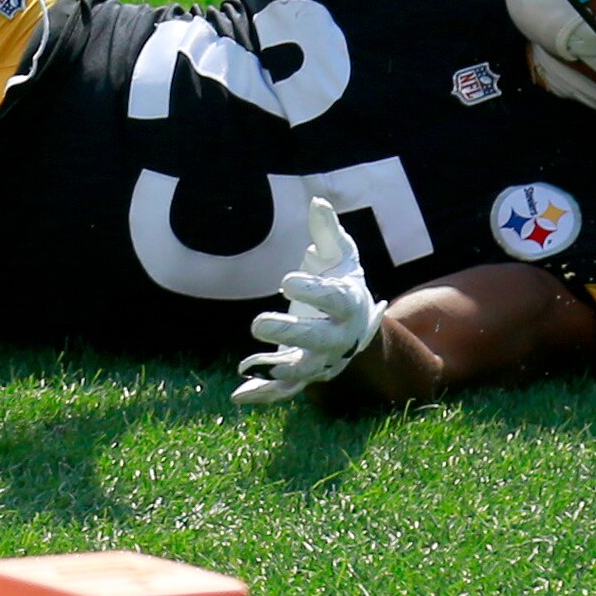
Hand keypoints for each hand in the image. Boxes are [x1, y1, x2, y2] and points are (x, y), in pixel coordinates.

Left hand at [233, 193, 379, 407]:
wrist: (357, 326)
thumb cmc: (342, 283)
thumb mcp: (341, 255)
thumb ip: (328, 231)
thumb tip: (317, 200)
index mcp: (347, 303)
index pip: (334, 299)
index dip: (312, 290)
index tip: (285, 279)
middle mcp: (338, 336)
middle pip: (318, 339)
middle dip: (290, 333)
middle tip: (258, 324)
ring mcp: (323, 359)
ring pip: (304, 369)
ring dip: (279, 368)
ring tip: (250, 361)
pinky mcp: (306, 374)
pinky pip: (288, 389)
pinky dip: (265, 395)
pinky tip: (238, 395)